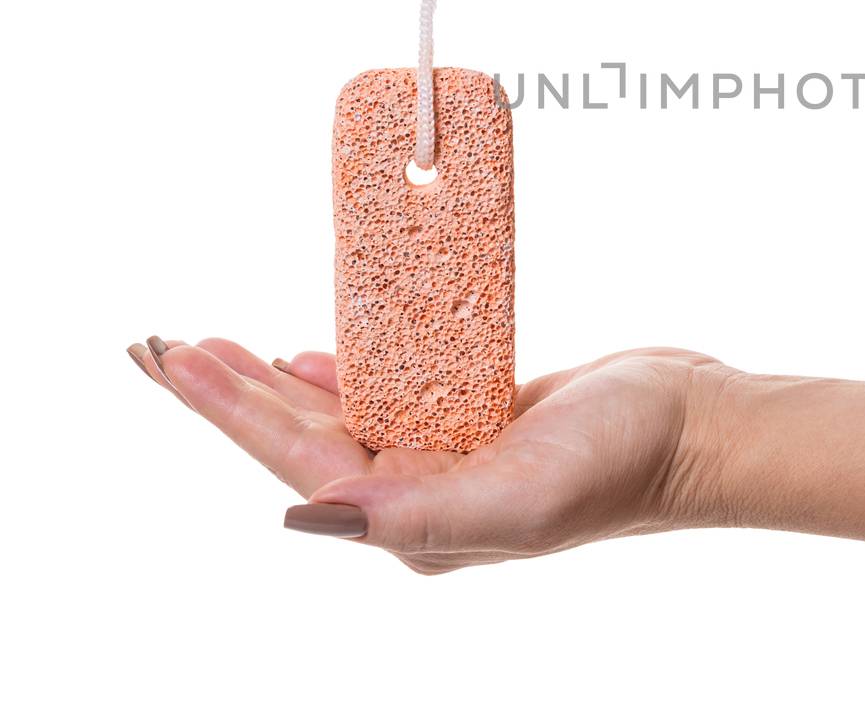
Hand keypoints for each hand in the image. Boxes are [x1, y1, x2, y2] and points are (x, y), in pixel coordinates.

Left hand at [129, 337, 727, 572]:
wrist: (698, 429)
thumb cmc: (625, 463)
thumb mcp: (524, 498)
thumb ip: (421, 514)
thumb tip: (309, 514)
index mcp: (416, 521)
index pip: (299, 460)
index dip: (232, 410)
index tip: (179, 357)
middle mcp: (421, 491)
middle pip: (300, 436)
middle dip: (229, 392)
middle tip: (166, 345)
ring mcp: (449, 452)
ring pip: (338, 411)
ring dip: (273, 378)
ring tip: (214, 344)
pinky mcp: (478, 415)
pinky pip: (393, 387)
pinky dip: (346, 366)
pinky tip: (310, 351)